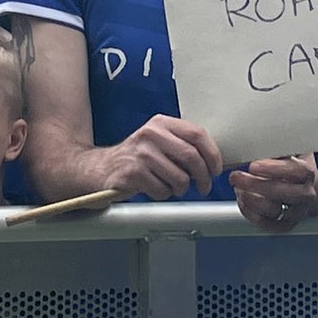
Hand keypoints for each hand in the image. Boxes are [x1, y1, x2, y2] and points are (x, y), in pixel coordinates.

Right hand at [102, 115, 223, 200]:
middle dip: (203, 177)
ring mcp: (141, 153)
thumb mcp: (158, 141)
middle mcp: (151, 134)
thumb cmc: (137, 157)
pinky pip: (162, 190)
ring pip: (179, 178)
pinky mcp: (133, 173)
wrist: (102, 168)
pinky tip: (153, 188)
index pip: (197, 134)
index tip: (215, 169)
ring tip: (171, 186)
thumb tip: (212, 161)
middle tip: (203, 187)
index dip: (213, 154)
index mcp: (161, 123)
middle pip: (192, 157)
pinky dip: (163, 194)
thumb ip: (182, 144)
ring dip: (180, 189)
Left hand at [231, 154, 317, 233]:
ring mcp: (296, 212)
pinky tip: (242, 201)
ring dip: (250, 199)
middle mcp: (305, 194)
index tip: (253, 165)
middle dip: (257, 185)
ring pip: (274, 210)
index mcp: (307, 173)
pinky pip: (268, 225)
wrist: (298, 186)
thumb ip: (272, 148)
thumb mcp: (285, 151)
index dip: (274, 169)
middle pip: (285, 193)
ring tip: (237, 188)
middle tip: (237, 176)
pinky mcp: (285, 225)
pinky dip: (251, 214)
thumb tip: (252, 141)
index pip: (296, 171)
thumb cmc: (287, 165)